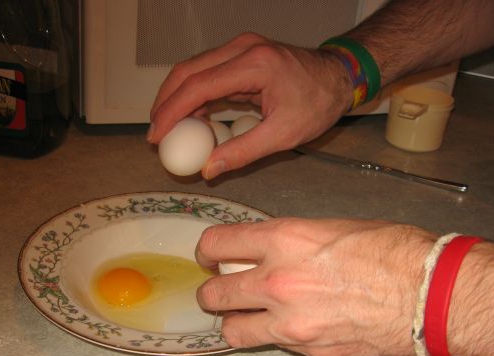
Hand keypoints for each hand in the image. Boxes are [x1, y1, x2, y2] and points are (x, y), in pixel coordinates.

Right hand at [147, 32, 352, 178]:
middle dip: (164, 103)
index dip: (171, 112)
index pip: (197, 86)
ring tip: (169, 131)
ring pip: (192, 70)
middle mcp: (242, 48)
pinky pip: (206, 73)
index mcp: (253, 65)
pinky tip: (192, 120)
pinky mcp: (239, 55)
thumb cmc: (318, 103)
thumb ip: (242, 153)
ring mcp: (239, 48)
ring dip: (176, 99)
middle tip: (155, 134)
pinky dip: (193, 96)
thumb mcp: (283, 135)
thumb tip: (208, 169)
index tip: (156, 135)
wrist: (338, 77)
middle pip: (186, 71)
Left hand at [195, 218, 435, 355]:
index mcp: (284, 241)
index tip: (211, 256)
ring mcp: (291, 323)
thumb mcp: (333, 228)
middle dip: (211, 293)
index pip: (217, 244)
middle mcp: (277, 282)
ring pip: (233, 331)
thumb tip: (268, 253)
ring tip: (248, 316)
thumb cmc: (393, 251)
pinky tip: (299, 326)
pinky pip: (276, 346)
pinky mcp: (310, 352)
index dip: (207, 250)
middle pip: (213, 295)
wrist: (433, 296)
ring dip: (235, 322)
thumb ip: (291, 243)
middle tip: (220, 291)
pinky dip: (277, 337)